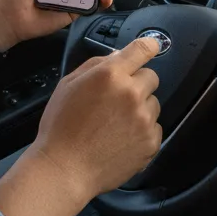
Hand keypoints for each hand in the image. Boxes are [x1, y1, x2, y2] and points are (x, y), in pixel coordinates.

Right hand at [25, 37, 162, 200]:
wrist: (65, 169)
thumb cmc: (61, 126)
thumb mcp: (68, 85)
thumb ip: (95, 65)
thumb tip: (118, 57)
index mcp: (110, 75)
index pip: (142, 49)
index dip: (148, 46)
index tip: (151, 47)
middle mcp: (132, 93)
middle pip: (151, 77)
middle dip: (137, 84)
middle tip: (117, 99)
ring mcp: (144, 119)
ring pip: (153, 104)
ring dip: (140, 108)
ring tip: (116, 124)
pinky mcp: (151, 142)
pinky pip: (155, 128)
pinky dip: (143, 131)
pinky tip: (121, 139)